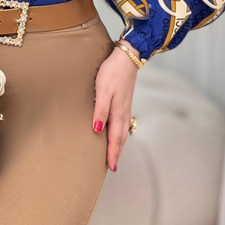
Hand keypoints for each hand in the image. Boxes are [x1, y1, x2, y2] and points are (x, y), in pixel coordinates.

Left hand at [92, 39, 139, 171]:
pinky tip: (117, 131)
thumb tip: (97, 130)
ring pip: (123, 131)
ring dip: (119, 144)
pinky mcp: (125, 101)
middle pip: (121, 138)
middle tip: (112, 166)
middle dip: (116, 152)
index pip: (114, 138)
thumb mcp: (103, 90)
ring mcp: (126, 107)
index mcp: (117, 112)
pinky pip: (123, 123)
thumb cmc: (112, 72)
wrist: (127, 57)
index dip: (112, 153)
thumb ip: (100, 110)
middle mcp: (123, 112)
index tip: (111, 167)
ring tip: (115, 153)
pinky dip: (121, 133)